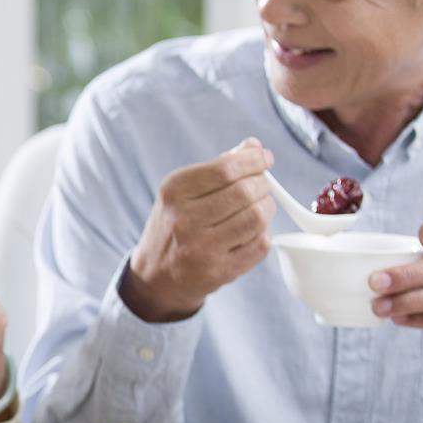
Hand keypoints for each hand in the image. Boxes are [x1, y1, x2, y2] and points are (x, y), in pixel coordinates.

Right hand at [121, 139, 276, 321]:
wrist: (156, 276)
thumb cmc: (174, 225)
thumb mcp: (184, 190)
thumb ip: (219, 166)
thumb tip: (255, 146)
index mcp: (174, 192)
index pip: (226, 169)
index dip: (253, 161)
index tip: (264, 159)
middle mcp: (184, 220)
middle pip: (245, 192)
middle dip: (262, 185)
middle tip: (261, 187)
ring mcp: (202, 249)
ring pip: (257, 218)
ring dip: (267, 208)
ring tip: (258, 207)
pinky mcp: (219, 271)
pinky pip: (260, 244)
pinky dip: (263, 233)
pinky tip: (250, 232)